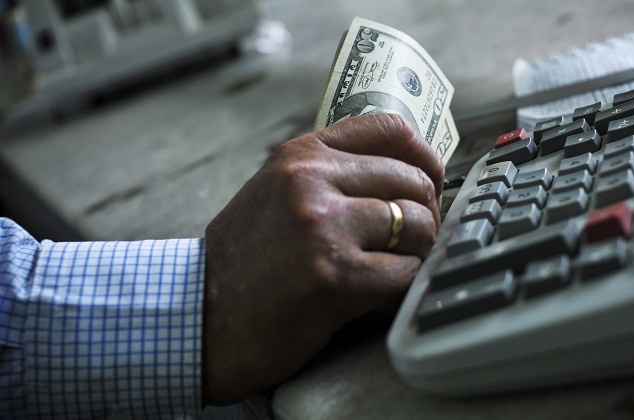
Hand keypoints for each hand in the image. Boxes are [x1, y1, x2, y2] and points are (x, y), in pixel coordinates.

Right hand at [202, 113, 444, 404]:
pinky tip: (381, 298)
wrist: (198, 320)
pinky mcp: (335, 277)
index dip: (424, 157)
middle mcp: (312, 182)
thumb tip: (404, 178)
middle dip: (426, 214)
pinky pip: (407, 274)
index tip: (431, 181)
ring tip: (393, 270)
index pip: (390, 130)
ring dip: (417, 254)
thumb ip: (330, 175)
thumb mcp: (275, 193)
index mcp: (301, 156)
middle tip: (413, 241)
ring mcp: (324, 227)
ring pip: (418, 225)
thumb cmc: (241, 263)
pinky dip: (404, 289)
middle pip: (413, 181)